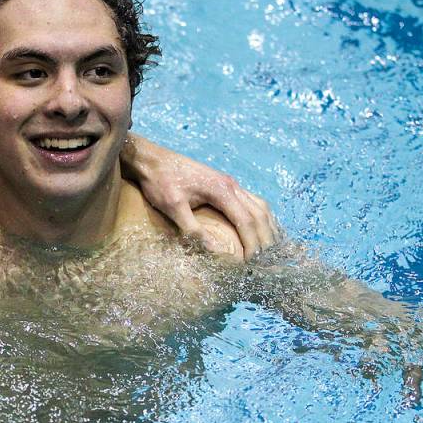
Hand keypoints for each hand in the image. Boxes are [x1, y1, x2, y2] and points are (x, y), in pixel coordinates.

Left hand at [124, 134, 279, 259]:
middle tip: (266, 261)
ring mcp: (230, 183)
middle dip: (265, 239)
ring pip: (260, 205)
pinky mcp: (225, 183)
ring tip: (269, 248)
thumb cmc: (160, 182)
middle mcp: (232, 185)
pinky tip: (260, 228)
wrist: (152, 159)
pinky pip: (252, 200)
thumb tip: (214, 251)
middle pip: (259, 214)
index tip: (252, 263)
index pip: (246, 222)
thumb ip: (192, 229)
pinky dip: (261, 217)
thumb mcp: (173, 207)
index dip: (252, 244)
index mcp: (222, 191)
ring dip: (268, 227)